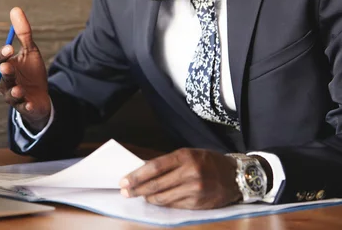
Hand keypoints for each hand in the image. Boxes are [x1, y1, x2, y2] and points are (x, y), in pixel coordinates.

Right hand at [0, 7, 50, 131]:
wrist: (41, 95)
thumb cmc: (31, 72)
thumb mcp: (30, 51)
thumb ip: (23, 33)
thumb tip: (15, 9)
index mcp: (4, 67)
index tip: (9, 47)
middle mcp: (5, 83)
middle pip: (1, 78)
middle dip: (5, 72)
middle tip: (8, 66)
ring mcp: (14, 97)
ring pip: (9, 95)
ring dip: (14, 91)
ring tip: (19, 89)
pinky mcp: (25, 107)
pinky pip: (23, 108)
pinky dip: (26, 106)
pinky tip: (30, 103)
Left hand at [119, 148, 240, 208]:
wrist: (236, 176)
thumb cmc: (208, 162)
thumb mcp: (188, 154)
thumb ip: (168, 163)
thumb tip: (142, 171)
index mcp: (185, 156)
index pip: (154, 167)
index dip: (136, 175)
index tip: (124, 181)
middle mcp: (190, 173)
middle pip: (156, 184)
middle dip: (137, 189)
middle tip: (125, 192)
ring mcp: (195, 190)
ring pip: (163, 198)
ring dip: (149, 198)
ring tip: (142, 196)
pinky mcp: (198, 204)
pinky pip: (174, 206)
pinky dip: (163, 203)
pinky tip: (158, 200)